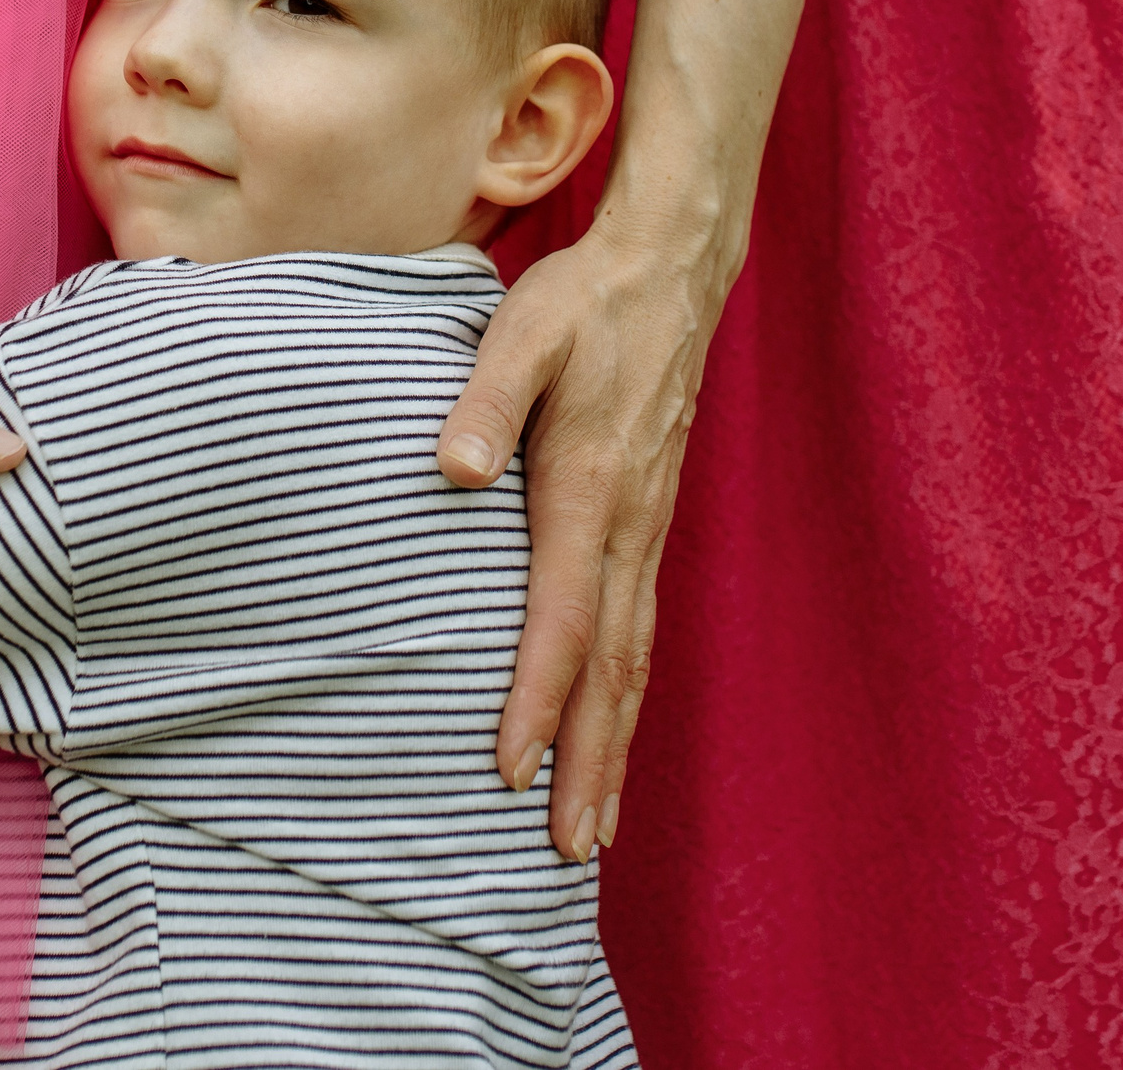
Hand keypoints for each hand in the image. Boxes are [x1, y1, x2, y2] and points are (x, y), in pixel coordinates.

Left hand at [438, 209, 737, 861]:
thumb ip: (484, 396)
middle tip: (571, 851)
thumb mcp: (522, 329)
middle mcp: (627, 524)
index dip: (537, 697)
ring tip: (597, 829)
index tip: (511, 769)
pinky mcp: (646, 523)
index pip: (563, 616)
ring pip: (633, 659)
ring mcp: (645, 528)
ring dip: (615, 746)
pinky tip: (610, 730)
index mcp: (589, 487)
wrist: (670, 272)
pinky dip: (625, 696)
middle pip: (611, 667)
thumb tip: (453, 470)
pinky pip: (639, 630)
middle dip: (590, 762)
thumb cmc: (583, 301)